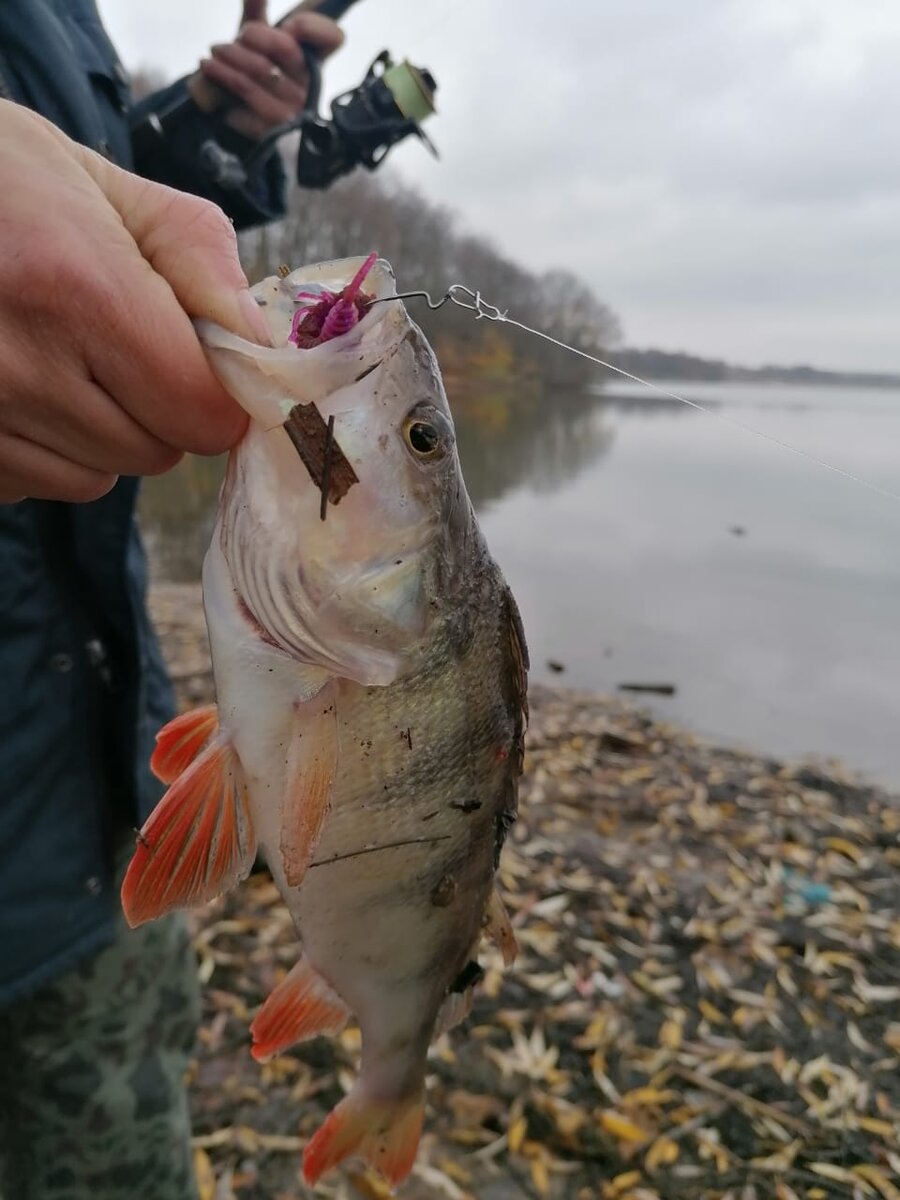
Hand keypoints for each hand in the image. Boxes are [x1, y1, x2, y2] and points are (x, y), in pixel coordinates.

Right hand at [0, 101, 269, 504]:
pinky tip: (16, 382)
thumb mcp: (101, 184)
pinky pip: (37, 484)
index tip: (200, 360)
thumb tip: (258, 340)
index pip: (201, 410)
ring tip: (55, 359)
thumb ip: (196, 258)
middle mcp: (20, 365)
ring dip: (100, 434)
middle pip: (156, 452)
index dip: (217, 391)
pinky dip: (43, 448)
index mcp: (77, 288)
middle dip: (158, 408)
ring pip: (98, 478)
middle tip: (114, 344)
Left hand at [199, 0, 344, 139]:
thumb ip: (256, 12)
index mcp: (312, 61)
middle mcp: (308, 86)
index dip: (313, 26)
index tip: (289, 25)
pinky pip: (243, 98)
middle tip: (234, 38)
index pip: (333, 38)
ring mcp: (291, 111)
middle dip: (254, 35)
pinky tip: (212, 75)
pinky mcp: (270, 130)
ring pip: (260, 72)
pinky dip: (221, 82)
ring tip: (211, 55)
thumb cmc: (251, 73)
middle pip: (288, 49)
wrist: (232, 115)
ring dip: (229, 58)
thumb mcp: (254, 41)